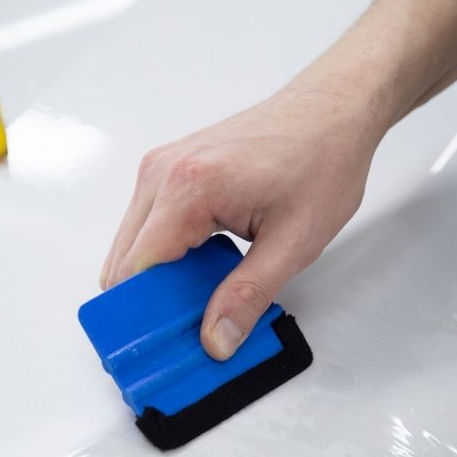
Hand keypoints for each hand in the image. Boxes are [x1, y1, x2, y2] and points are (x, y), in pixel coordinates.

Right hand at [100, 88, 377, 359]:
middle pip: (123, 263)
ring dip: (159, 278)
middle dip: (150, 302)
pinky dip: (166, 254)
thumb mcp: (293, 243)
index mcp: (190, 188)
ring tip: (205, 294)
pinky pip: (146, 226)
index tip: (165, 345)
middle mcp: (163, 172)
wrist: (333, 110)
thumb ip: (248, 296)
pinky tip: (206, 265)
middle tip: (191, 327)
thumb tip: (215, 339)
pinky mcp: (169, 169)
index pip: (136, 271)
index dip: (145, 316)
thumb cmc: (322, 160)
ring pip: (131, 246)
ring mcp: (161, 167)